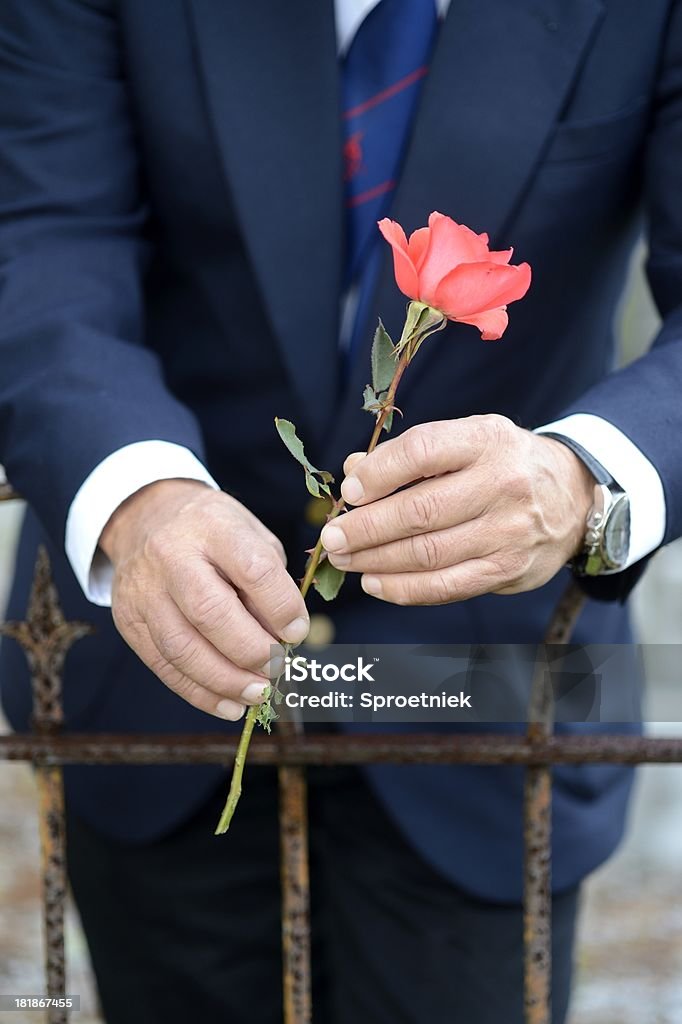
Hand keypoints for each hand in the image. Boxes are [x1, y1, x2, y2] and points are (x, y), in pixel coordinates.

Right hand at [100, 480, 308, 719]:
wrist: (145, 518)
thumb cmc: (212, 533)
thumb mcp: (249, 536)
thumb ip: (269, 582)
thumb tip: (284, 639)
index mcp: (213, 526)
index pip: (253, 569)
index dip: (281, 606)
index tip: (297, 632)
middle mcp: (171, 555)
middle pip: (210, 612)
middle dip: (251, 650)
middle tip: (277, 669)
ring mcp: (143, 590)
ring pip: (182, 647)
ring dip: (225, 680)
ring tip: (257, 694)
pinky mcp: (128, 620)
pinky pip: (164, 665)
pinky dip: (200, 692)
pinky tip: (229, 704)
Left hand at [320, 416, 594, 604]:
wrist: (574, 497)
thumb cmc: (502, 463)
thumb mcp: (467, 440)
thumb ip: (411, 455)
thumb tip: (354, 472)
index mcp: (487, 440)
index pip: (423, 451)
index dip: (378, 473)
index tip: (349, 490)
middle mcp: (502, 484)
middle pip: (420, 510)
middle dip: (366, 528)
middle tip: (331, 538)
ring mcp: (509, 531)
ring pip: (428, 553)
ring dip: (376, 560)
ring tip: (344, 559)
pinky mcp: (509, 569)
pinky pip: (447, 586)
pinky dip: (404, 589)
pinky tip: (375, 582)